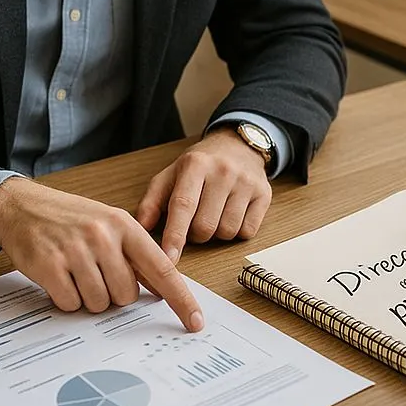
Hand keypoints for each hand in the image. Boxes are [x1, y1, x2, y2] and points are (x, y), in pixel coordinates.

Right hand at [0, 177, 202, 329]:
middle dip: (113, 293)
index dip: (180, 298)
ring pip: (99, 303)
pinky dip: (67, 299)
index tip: (195, 321)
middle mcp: (104, 237)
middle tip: (96, 273)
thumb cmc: (73, 219)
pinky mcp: (50, 266)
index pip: (162, 269)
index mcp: (126, 226)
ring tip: (77, 272)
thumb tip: (162, 289)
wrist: (25, 207)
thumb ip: (136, 255)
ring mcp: (76, 251)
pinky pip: (71, 304)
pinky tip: (60, 277)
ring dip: (89, 297)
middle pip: (126, 295)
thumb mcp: (111, 225)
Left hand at [135, 127, 271, 262]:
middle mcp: (224, 171)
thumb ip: (152, 201)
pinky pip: (247, 231)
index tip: (168, 259)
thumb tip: (140, 230)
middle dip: (195, 234)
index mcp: (196, 164)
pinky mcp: (264, 194)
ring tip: (214, 214)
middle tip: (195, 220)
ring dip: (216, 233)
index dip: (174, 236)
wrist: (237, 145)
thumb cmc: (200, 166)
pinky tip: (232, 213)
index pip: (184, 206)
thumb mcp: (171, 175)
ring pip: (227, 231)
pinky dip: (237, 231)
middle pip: (205, 226)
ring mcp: (247, 182)